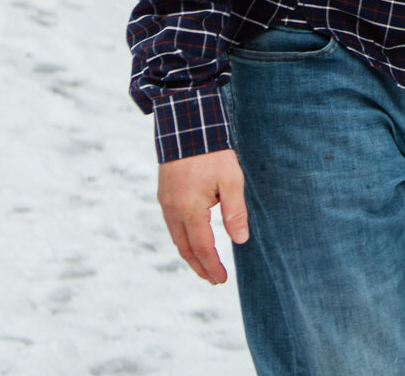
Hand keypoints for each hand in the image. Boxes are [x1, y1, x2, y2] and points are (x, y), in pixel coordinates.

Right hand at [158, 148, 245, 282]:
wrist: (186, 126)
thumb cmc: (213, 153)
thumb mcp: (231, 181)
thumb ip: (235, 212)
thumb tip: (240, 241)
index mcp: (190, 210)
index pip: (202, 248)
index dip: (212, 266)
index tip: (220, 280)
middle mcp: (173, 210)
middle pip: (185, 248)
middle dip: (199, 266)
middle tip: (213, 279)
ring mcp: (165, 202)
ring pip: (176, 238)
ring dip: (190, 254)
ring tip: (204, 265)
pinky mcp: (164, 194)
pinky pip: (172, 225)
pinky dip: (183, 239)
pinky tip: (193, 239)